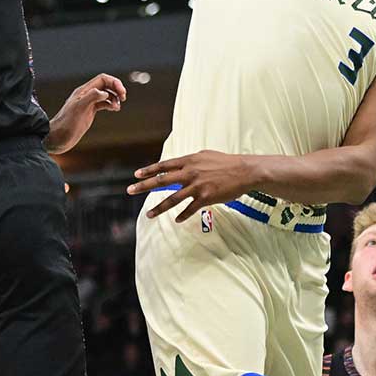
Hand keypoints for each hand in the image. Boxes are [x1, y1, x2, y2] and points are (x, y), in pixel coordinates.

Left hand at [47, 73, 125, 153]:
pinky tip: (114, 109)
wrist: (59, 137)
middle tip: (123, 98)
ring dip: (114, 97)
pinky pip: (103, 103)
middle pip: (105, 85)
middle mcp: (86, 95)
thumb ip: (91, 97)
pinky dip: (111, 104)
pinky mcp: (89, 111)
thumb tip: (105, 92)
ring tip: (118, 106)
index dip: (114, 82)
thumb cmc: (67, 123)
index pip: (102, 79)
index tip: (121, 92)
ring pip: (106, 94)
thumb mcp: (79, 108)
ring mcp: (88, 103)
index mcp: (83, 91)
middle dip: (116, 88)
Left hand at [127, 150, 257, 221]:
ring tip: (148, 214)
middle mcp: (190, 173)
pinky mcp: (205, 198)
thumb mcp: (206, 155)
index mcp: (189, 161)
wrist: (245, 171)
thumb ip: (191, 160)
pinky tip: (177, 221)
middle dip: (144, 186)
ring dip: (159, 208)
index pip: (164, 165)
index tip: (136, 174)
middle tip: (130, 190)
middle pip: (162, 180)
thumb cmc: (227, 162)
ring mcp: (197, 186)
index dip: (149, 170)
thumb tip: (181, 163)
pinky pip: (190, 209)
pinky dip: (183, 215)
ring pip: (172, 199)